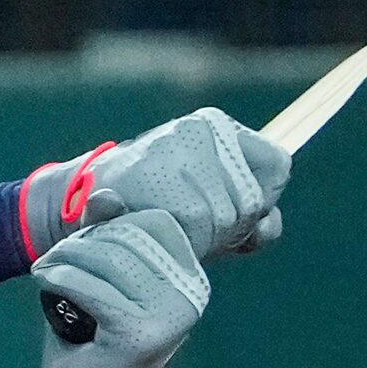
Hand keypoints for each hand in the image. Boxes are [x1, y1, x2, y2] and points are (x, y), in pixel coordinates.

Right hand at [27, 108, 289, 261]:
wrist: (90, 207)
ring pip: (223, 215)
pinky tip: (157, 230)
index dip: (262, 203)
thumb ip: (258, 225)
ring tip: (170, 229)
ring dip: (203, 238)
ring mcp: (175, 145)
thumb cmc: (162, 214)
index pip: (276, 166)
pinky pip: (193, 223)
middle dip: (230, 229)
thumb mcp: (219, 219)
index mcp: (220, 128)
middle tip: (192, 230)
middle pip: (252, 199)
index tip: (235, 219)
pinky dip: (179, 238)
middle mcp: (201, 129)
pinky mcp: (151, 169)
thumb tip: (264, 226)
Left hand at [34, 209, 207, 367]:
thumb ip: (108, 234)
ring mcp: (169, 315)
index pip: (155, 221)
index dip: (114, 221)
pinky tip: (46, 282)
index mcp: (191, 278)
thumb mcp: (104, 277)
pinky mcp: (139, 333)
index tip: (86, 243)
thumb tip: (105, 194)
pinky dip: (60, 279)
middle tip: (56, 258)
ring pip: (107, 258)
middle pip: (128, 236)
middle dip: (82, 240)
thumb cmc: (95, 337)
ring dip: (66, 257)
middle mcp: (190, 295)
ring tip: (47, 270)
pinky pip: (90, 286)